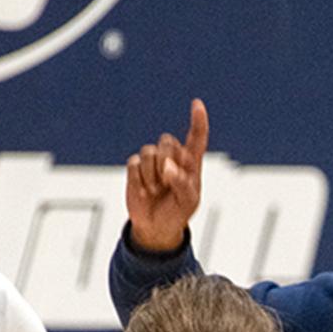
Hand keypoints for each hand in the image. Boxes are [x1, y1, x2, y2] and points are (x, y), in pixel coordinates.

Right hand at [126, 98, 207, 252]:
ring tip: (156, 190)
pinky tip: (144, 190)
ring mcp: (152, 162)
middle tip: (167, 182)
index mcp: (190, 163)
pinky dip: (139, 179)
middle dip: (166, 161)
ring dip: (152, 174)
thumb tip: (167, 167)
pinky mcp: (135, 168)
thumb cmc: (177, 211)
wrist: (156, 227)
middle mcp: (172, 157)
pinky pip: (134, 163)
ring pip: (149, 151)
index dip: (197, 121)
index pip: (196, 137)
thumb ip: (182, 183)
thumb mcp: (188, 201)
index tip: (197, 104)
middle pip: (167, 141)